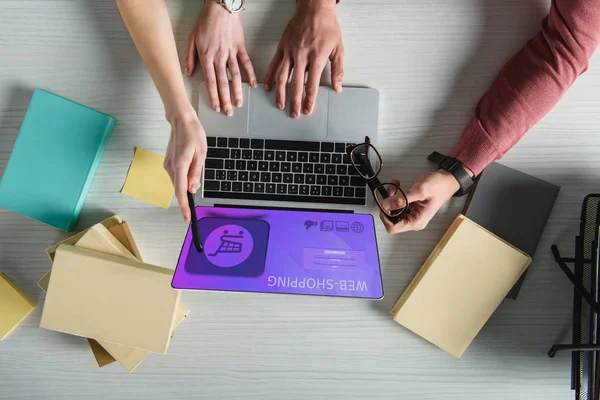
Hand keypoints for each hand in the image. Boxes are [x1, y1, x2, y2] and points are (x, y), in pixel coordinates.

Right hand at [163, 112, 207, 221]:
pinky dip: (183, 178)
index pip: (181, 192)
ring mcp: (167, 165)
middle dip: (186, 197)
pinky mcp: (168, 163)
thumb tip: (193, 189)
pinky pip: (176, 176)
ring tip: (196, 166)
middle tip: (194, 200)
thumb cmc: (193, 134)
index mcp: (179, 166)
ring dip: (186, 184)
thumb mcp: (201, 154)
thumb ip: (196, 173)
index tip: (187, 218)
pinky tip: (190, 167)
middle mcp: (170, 167)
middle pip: (179, 189)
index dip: (184, 206)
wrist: (181, 120)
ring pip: (178, 183)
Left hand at [185, 1, 256, 115]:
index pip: (210, 81)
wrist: (220, 7)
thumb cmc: (205, 21)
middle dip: (225, 99)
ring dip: (237, 92)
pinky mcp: (240, 47)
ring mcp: (231, 53)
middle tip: (228, 112)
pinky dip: (250, 74)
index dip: (213, 95)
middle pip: (223, 82)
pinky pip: (246, 63)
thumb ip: (189, 57)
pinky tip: (252, 85)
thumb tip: (187, 72)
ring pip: (235, 76)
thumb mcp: (192, 38)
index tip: (215, 106)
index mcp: (206, 56)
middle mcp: (219, 57)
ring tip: (239, 104)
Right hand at [264, 0, 342, 118]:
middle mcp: (301, 55)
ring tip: (280, 104)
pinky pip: (274, 64)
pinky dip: (270, 77)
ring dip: (280, 93)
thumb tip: (337, 87)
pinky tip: (268, 87)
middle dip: (294, 102)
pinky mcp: (282, 46)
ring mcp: (289, 51)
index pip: (311, 84)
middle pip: (296, 84)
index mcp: (316, 57)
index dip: (309, 100)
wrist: (314, 8)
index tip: (308, 110)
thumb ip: (337, 69)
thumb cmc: (327, 27)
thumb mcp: (338, 48)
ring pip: (282, 76)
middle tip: (294, 114)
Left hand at [379, 171, 459, 233]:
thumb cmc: (440, 186)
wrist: (447, 179)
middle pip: (391, 218)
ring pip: (393, 210)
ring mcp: (412, 213)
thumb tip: (386, 205)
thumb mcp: (419, 191)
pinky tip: (397, 186)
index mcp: (417, 221)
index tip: (384, 204)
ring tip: (395, 186)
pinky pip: (397, 203)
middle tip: (391, 192)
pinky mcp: (411, 206)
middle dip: (388, 204)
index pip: (393, 228)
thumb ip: (402, 199)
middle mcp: (414, 220)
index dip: (385, 216)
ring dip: (391, 197)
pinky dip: (395, 194)